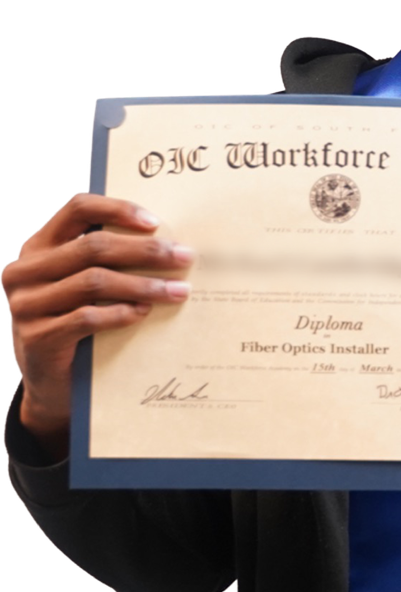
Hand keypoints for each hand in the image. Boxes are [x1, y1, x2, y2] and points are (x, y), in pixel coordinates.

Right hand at [3, 194, 192, 458]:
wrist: (53, 383)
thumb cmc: (78, 322)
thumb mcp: (85, 286)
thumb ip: (110, 261)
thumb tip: (171, 241)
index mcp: (38, 247)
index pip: (77, 209)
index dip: (117, 209)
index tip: (156, 223)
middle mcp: (25, 271)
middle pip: (93, 247)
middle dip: (145, 251)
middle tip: (184, 257)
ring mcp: (25, 304)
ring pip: (94, 282)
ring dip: (143, 285)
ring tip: (178, 291)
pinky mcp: (36, 337)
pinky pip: (86, 317)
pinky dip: (121, 313)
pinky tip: (144, 313)